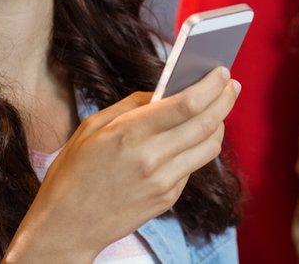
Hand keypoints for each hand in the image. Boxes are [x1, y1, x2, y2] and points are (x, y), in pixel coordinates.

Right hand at [3, 67, 240, 261]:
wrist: (67, 226)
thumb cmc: (74, 172)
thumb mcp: (91, 127)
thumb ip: (131, 106)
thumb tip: (164, 92)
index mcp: (129, 133)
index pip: (186, 105)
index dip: (210, 86)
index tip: (222, 72)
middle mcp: (151, 158)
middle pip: (206, 123)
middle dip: (225, 100)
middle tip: (231, 85)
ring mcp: (163, 182)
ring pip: (209, 147)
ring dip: (219, 124)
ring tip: (217, 110)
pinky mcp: (168, 199)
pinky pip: (193, 167)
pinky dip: (196, 149)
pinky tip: (190, 139)